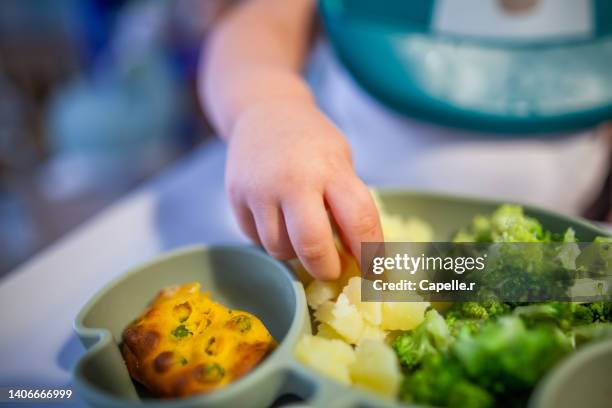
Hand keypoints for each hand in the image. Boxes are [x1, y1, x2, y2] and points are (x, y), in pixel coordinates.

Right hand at [225, 98, 382, 279]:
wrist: (263, 111)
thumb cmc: (311, 142)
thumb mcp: (340, 161)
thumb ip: (347, 204)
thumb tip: (359, 256)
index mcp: (330, 168)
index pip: (358, 221)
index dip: (371, 254)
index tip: (375, 273)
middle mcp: (293, 180)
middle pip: (312, 247)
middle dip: (327, 268)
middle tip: (333, 270)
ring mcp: (259, 190)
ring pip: (280, 249)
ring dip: (295, 252)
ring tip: (300, 232)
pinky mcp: (235, 197)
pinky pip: (256, 238)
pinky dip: (271, 237)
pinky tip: (277, 218)